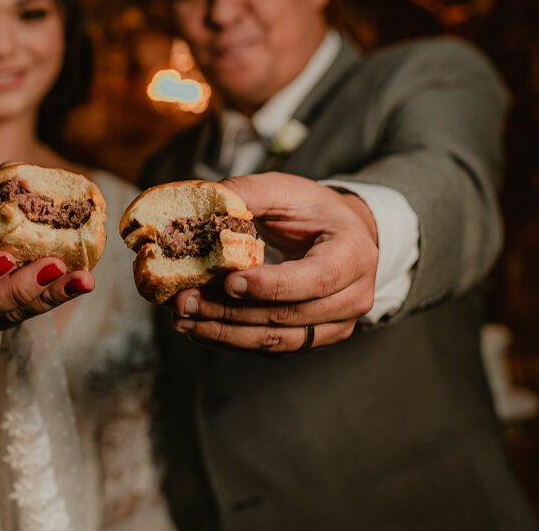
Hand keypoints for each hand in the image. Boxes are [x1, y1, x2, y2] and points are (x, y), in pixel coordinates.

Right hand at [0, 167, 94, 328]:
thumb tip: (21, 173)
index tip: (5, 258)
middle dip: (21, 288)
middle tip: (54, 265)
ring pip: (10, 315)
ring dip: (49, 296)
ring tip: (82, 279)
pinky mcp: (2, 317)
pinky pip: (28, 311)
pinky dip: (57, 295)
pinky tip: (82, 281)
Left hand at [168, 172, 377, 353]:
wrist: (341, 235)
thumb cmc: (312, 210)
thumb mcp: (286, 190)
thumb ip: (249, 192)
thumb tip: (207, 202)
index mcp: (354, 255)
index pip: (316, 279)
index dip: (271, 286)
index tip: (228, 281)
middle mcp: (353, 298)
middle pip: (289, 316)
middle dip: (231, 312)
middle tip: (185, 301)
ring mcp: (335, 326)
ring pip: (277, 341)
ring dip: (225, 333)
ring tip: (183, 319)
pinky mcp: (313, 340)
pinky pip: (271, 348)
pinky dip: (232, 340)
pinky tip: (199, 327)